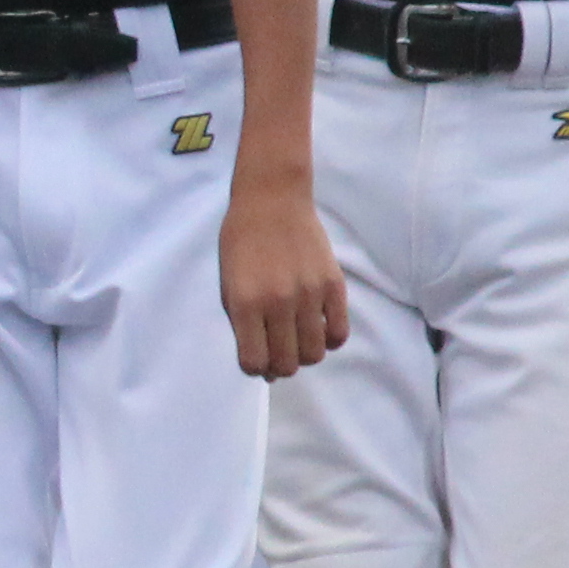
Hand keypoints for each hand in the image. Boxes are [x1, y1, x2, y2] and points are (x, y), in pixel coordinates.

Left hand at [220, 169, 347, 379]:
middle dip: (279, 366)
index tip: (256, 358)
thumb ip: (242, 324)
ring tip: (298, 341)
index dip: (255, 367)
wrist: (272, 200)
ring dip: (305, 356)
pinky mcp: (333, 285)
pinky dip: (330, 341)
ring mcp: (309, 295)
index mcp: (245, 303)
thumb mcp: (228, 284)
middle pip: (287, 364)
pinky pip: (339, 333)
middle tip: (278, 352)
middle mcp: (278, 303)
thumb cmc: (242, 242)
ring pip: (314, 354)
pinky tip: (320, 329)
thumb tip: (263, 365)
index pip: (254, 362)